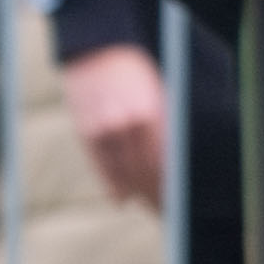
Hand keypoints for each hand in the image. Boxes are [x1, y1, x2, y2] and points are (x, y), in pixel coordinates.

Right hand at [63, 40, 168, 208]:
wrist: (98, 50)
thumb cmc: (136, 73)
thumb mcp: (160, 96)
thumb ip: (165, 129)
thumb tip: (173, 167)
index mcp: (151, 115)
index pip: (164, 163)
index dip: (170, 187)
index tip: (178, 202)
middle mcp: (126, 124)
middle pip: (144, 172)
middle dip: (157, 195)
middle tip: (167, 213)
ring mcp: (103, 128)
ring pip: (123, 172)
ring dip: (138, 193)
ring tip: (151, 208)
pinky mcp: (85, 130)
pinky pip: (101, 165)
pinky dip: (112, 184)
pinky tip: (122, 199)